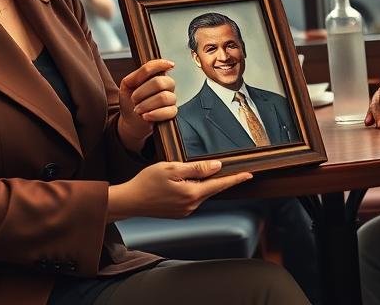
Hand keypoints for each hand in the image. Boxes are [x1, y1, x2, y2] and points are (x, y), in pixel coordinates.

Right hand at [110, 160, 252, 220]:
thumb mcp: (173, 168)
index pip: (220, 184)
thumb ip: (196, 168)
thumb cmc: (147, 182)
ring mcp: (185, 210)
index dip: (236, 178)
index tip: (249, 174)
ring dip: (204, 183)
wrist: (130, 201)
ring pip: (202, 193)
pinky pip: (193, 198)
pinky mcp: (179, 212)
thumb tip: (216, 167)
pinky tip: (187, 182)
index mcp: (192, 193)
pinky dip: (195, 189)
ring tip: (197, 172)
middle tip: (236, 170)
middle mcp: (191, 205)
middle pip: (212, 189)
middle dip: (222, 180)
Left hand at [118, 59, 175, 150]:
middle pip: (160, 82)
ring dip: (146, 105)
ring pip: (164, 97)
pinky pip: (169, 111)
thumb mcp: (127, 85)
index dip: (160, 64)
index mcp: (157, 76)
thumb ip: (135, 75)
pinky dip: (154, 114)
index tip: (167, 65)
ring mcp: (171, 99)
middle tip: (134, 99)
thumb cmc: (130, 101)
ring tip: (138, 110)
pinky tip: (145, 116)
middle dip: (142, 92)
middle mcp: (166, 86)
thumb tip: (146, 69)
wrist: (131, 120)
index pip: (159, 66)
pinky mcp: (172, 112)